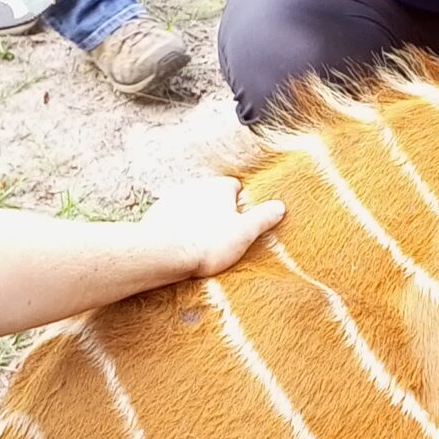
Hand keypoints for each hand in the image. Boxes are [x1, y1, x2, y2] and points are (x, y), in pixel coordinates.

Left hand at [138, 174, 284, 278]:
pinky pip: (175, 217)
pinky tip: (183, 244)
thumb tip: (280, 206)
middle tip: (224, 235)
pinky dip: (180, 226)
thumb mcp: (244, 233)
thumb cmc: (207, 243)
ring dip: (199, 218)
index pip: (235, 186)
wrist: (163, 253)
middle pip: (213, 196)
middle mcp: (196, 185)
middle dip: (219, 211)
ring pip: (193, 205)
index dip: (241, 204)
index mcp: (219, 187)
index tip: (242, 222)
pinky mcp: (158, 212)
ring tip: (203, 243)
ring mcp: (174, 198)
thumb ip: (263, 218)